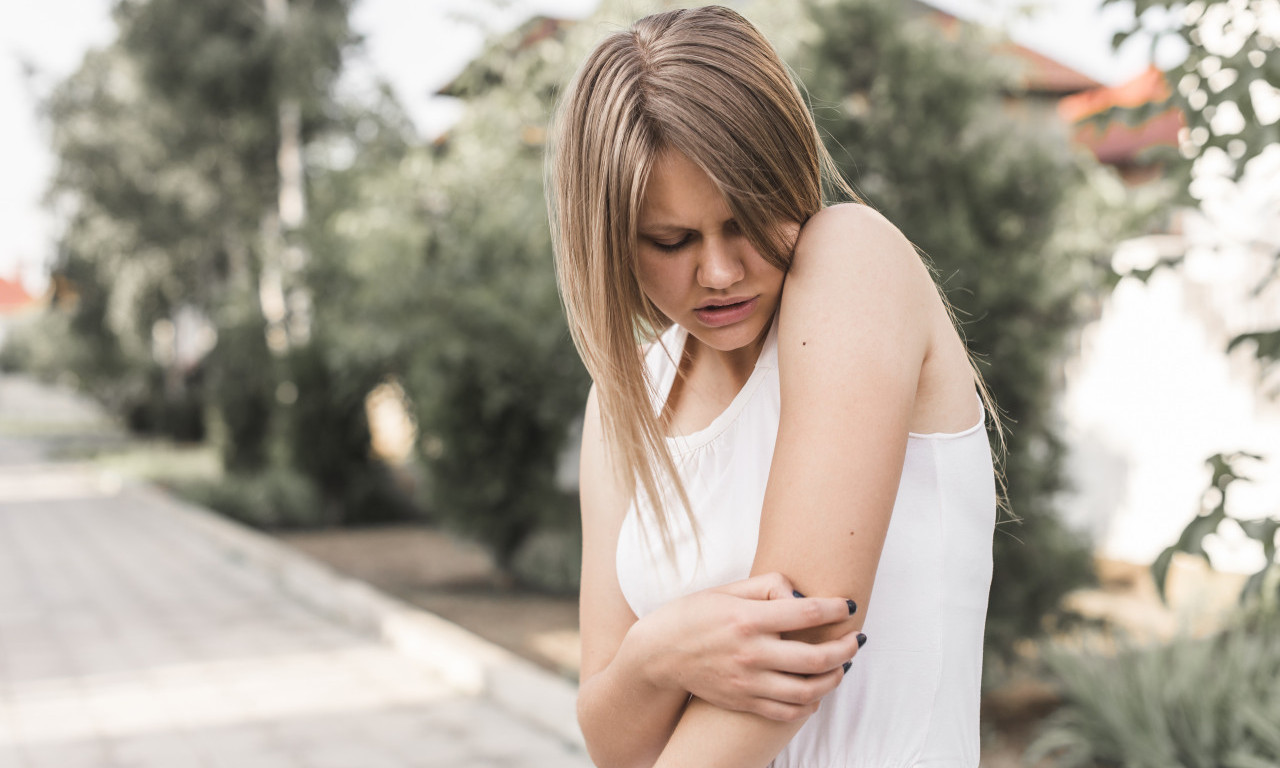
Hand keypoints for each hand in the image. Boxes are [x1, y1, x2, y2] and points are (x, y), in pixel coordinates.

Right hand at [630, 572, 863, 721]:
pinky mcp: (743, 702)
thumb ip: (767, 586)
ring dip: (834, 678)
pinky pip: (786, 711)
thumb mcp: (727, 590)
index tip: (849, 606)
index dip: (836, 609)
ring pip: (807, 690)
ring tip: (842, 666)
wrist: (658, 654)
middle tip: (856, 640)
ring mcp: (747, 682)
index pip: (806, 614)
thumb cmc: (694, 615)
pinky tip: (816, 691)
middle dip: (845, 649)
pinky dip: (809, 704)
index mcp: (747, 619)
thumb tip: (801, 595)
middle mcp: (749, 653)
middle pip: (815, 658)